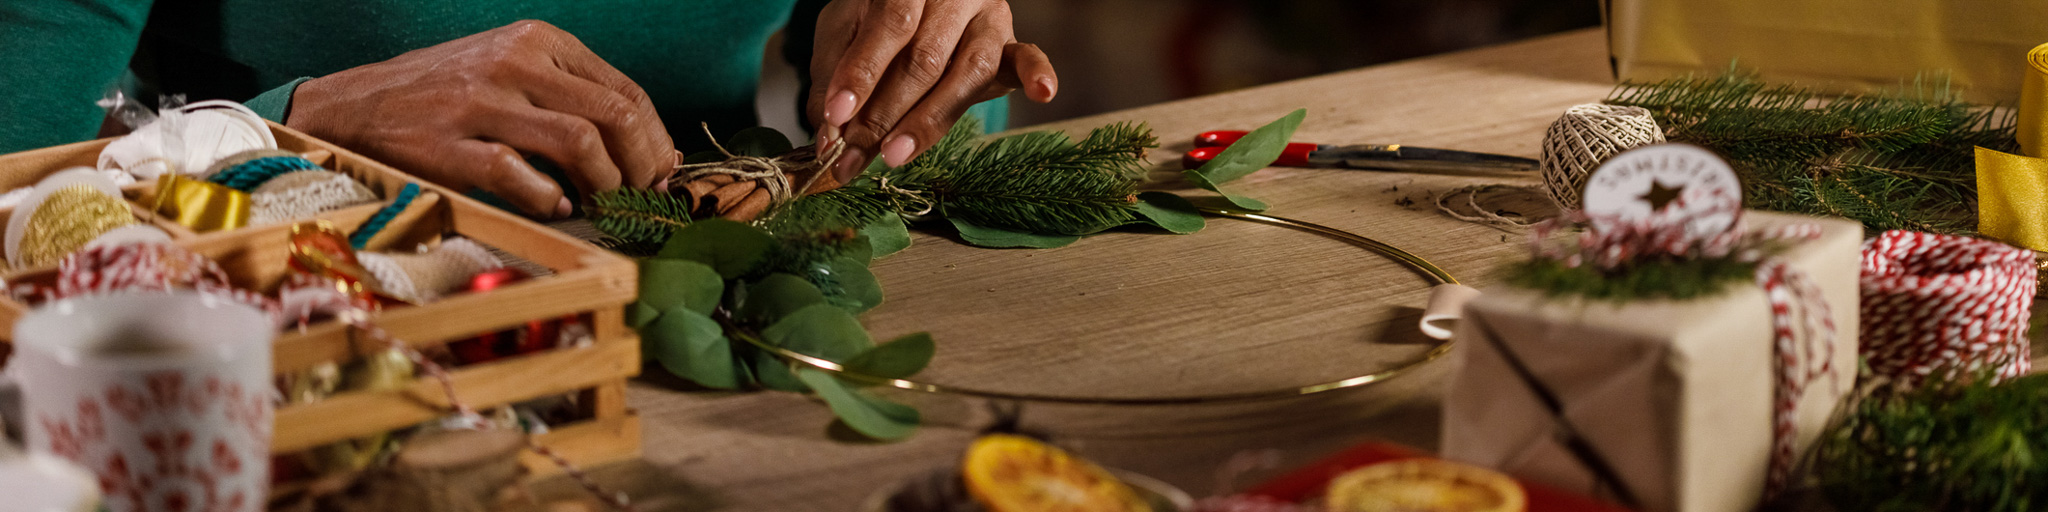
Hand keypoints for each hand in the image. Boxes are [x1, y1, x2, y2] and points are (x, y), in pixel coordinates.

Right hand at [288, 20, 673, 218]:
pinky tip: (554, 208)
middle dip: (641, 165)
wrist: (355, 106)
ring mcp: (480, 103)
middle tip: (643, 197)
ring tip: (602, 205)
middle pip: (612, 116)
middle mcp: (513, 64)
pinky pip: (520, 176)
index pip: (624, 91)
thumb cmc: (446, 95)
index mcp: (537, 42)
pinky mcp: (449, 144)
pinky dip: (548, 198)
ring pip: (579, 143)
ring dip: (604, 185)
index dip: (654, 139)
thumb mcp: (510, 70)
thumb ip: (570, 98)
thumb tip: (642, 148)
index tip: (662, 171)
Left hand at [808, 0, 1057, 184]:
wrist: (918, 1)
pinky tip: (1043, 93)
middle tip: (852, 154)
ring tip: (895, 154)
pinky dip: (1037, 74)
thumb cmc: (878, 17)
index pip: (890, 26)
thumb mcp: (844, 31)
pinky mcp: (1010, 44)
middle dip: (883, 113)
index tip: (836, 116)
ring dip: (928, 120)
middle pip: (925, 58)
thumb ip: (835, 76)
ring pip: (968, 71)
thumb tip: (828, 134)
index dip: (862, 73)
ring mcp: (988, 19)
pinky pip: (1029, 56)